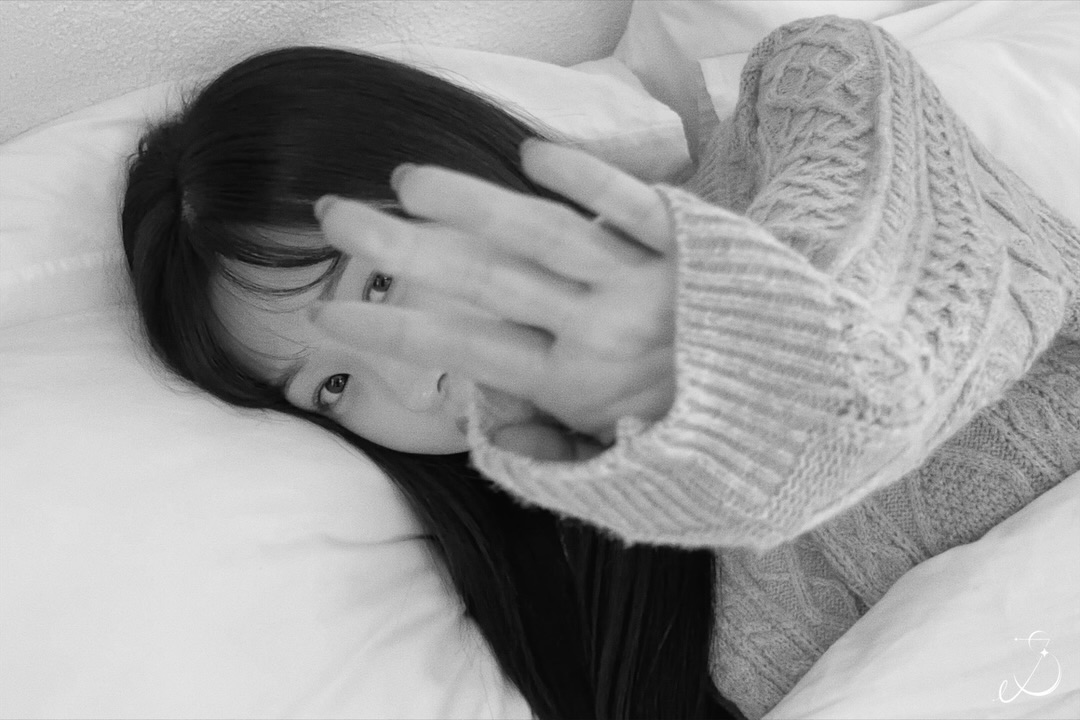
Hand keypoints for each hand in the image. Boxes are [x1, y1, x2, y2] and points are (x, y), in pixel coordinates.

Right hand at [313, 140, 676, 453]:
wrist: (813, 409)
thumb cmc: (707, 440)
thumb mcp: (618, 469)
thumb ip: (546, 453)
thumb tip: (482, 420)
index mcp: (574, 387)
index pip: (459, 351)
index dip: (386, 329)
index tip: (324, 311)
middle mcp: (599, 329)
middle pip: (484, 281)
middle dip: (401, 248)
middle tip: (335, 215)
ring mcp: (643, 281)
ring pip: (543, 234)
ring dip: (471, 203)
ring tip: (406, 181)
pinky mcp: (687, 244)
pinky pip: (632, 205)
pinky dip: (584, 177)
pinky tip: (533, 153)